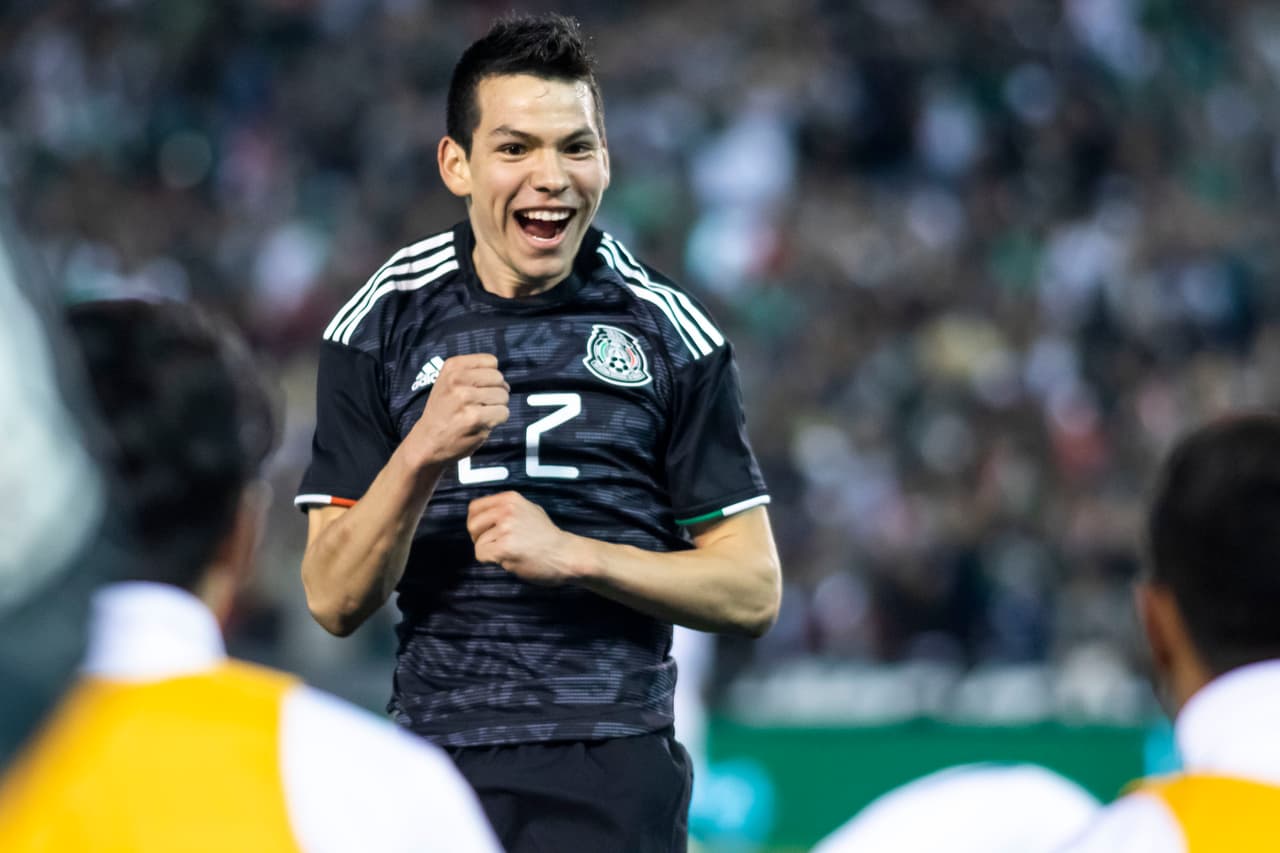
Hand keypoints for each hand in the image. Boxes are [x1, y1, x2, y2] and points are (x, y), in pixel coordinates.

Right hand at [409, 354, 508, 466]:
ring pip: (503, 396)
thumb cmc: (442, 411)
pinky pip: (503, 413)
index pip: (491, 361)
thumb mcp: (448, 382)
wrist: (428, 440)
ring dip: (497, 407)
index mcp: (452, 366)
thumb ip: (473, 374)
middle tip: (481, 404)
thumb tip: (504, 383)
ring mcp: (465, 398)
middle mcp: (457, 379)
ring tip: (481, 414)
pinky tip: (482, 423)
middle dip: (496, 392)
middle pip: (499, 379)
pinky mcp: (474, 418)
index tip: (480, 388)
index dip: (491, 376)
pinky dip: (497, 420)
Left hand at [466, 491, 582, 585]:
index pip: (475, 507)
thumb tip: (486, 514)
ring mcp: (506, 528)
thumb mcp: (529, 510)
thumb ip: (507, 510)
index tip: (485, 531)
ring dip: (489, 551)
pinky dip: (491, 561)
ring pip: (478, 542)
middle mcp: (506, 510)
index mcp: (510, 499)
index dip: (476, 522)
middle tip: (494, 545)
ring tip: (509, 552)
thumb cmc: (548, 536)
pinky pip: (481, 554)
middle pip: (472, 524)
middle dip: (478, 538)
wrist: (565, 554)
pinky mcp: (505, 547)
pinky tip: (508, 559)